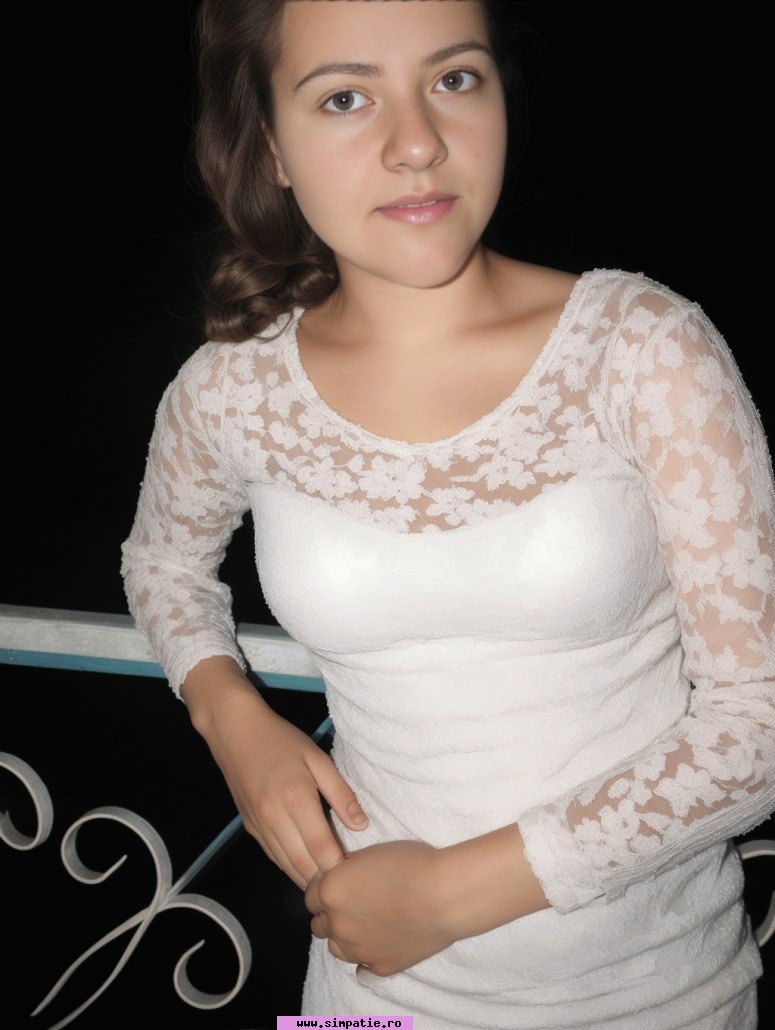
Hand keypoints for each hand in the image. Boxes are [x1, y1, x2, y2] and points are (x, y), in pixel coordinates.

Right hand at [181, 657, 367, 889]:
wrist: (235, 732)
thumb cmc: (282, 740)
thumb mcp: (317, 758)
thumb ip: (340, 793)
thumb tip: (362, 825)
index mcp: (296, 799)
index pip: (321, 848)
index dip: (341, 868)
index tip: (359, 876)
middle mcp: (274, 818)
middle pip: (303, 865)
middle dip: (326, 882)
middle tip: (349, 887)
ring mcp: (258, 826)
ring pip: (286, 867)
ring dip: (309, 880)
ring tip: (332, 886)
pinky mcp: (249, 828)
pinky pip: (274, 857)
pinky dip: (291, 868)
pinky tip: (307, 870)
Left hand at [304, 824, 550, 976]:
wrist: (444, 894)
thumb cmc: (411, 863)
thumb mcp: (370, 854)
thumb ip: (346, 870)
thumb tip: (340, 879)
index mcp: (330, 891)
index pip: (310, 894)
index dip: (325, 888)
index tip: (340, 884)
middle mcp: (337, 924)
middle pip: (319, 924)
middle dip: (330, 913)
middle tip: (353, 903)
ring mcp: (357, 950)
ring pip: (336, 947)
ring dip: (344, 936)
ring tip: (366, 923)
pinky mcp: (379, 967)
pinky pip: (362, 965)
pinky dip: (367, 953)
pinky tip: (381, 940)